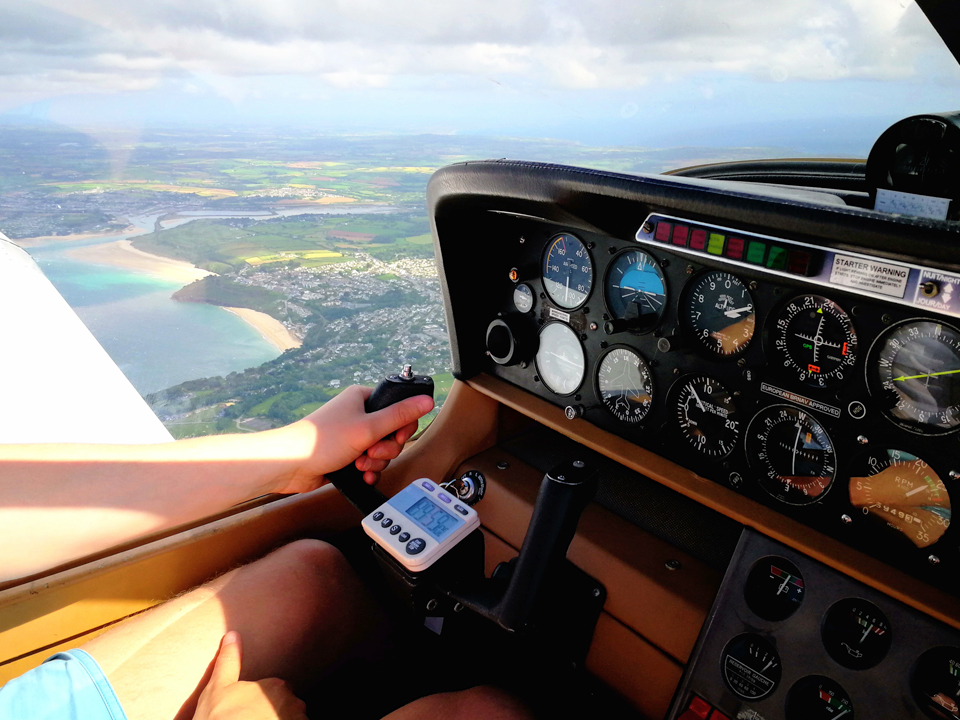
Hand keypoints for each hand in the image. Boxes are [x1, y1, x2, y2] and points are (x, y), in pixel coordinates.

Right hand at [193, 632, 307, 719]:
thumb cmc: (220, 719)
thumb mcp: (217, 687)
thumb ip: (229, 661)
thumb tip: (233, 635)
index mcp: (276, 686)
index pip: (280, 690)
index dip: (266, 700)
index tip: (253, 710)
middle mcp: (293, 703)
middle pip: (288, 707)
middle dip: (276, 713)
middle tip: (255, 719)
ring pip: (293, 719)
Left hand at [276, 384, 433, 492]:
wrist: (290, 465)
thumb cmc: (322, 440)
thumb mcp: (367, 428)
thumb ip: (399, 416)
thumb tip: (426, 401)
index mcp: (362, 398)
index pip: (398, 408)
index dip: (402, 427)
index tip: (396, 437)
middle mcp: (357, 414)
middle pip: (392, 433)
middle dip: (385, 449)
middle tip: (371, 453)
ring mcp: (352, 435)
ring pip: (381, 451)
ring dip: (375, 463)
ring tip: (360, 465)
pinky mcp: (346, 454)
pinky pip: (369, 464)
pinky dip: (368, 472)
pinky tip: (361, 476)